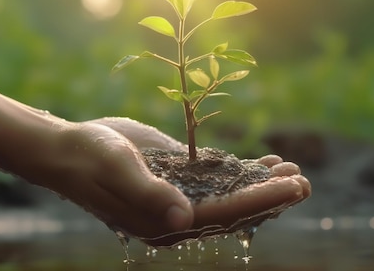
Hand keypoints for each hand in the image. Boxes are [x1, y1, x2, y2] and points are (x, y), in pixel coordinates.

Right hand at [90, 118, 310, 246]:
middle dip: (270, 197)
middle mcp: (177, 215)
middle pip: (234, 210)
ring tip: (293, 171)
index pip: (224, 214)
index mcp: (164, 223)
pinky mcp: (179, 176)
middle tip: (304, 182)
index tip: (292, 187)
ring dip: (262, 184)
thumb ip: (149, 194)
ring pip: (231, 195)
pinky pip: (218, 178)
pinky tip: (265, 162)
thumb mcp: (116, 171)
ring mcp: (180, 196)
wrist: (68, 149)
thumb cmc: (88, 159)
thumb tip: (185, 219)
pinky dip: (243, 171)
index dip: (261, 200)